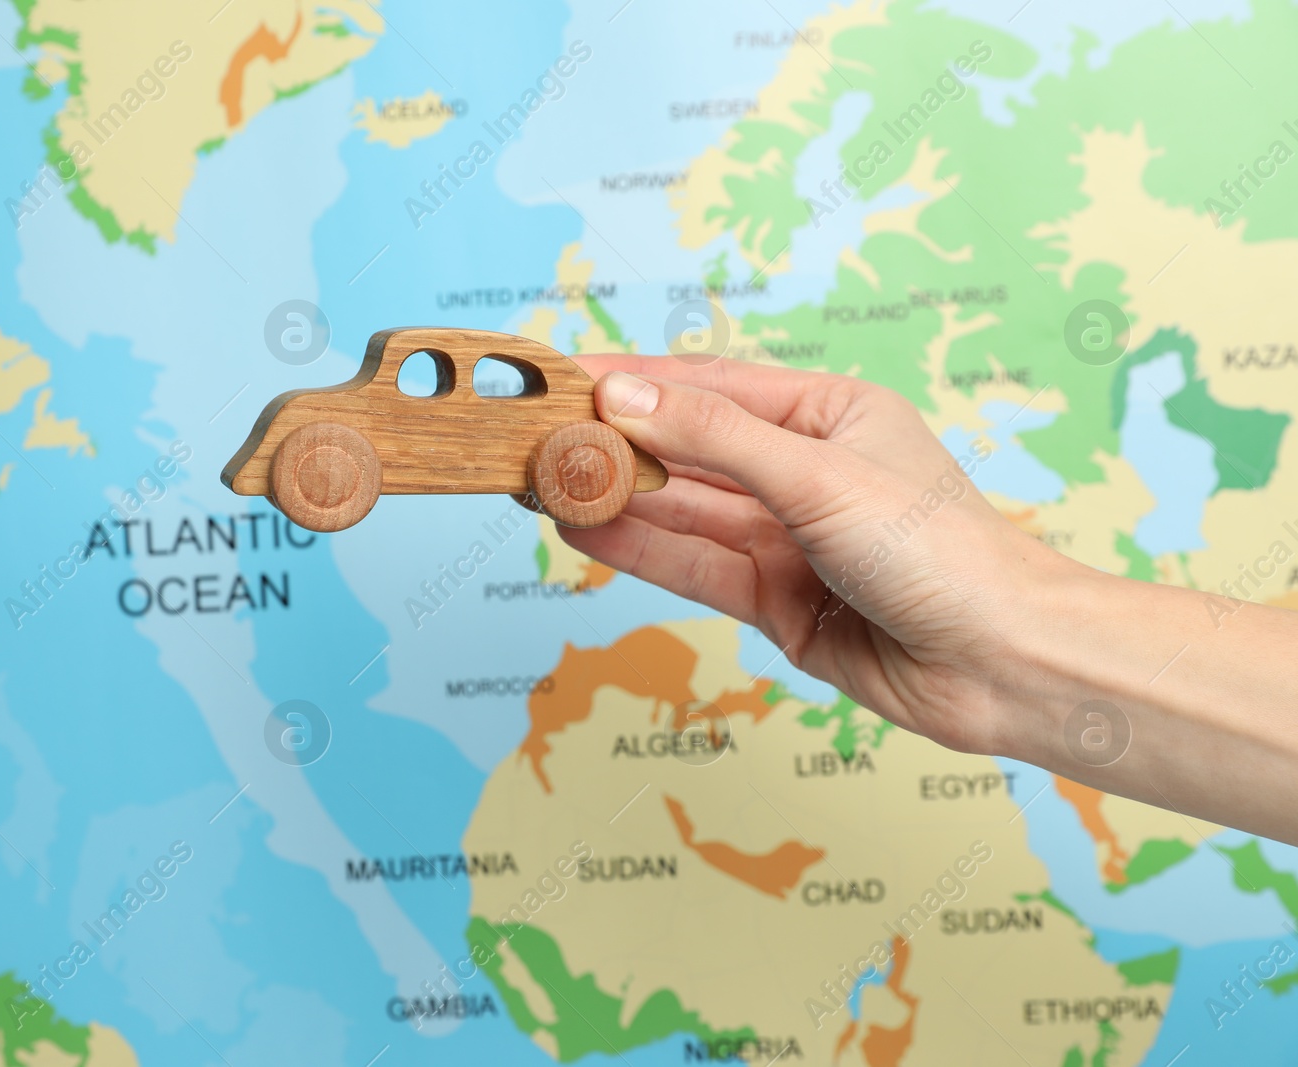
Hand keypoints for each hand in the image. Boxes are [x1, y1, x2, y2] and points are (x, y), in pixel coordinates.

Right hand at [561, 355, 1074, 757]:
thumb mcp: (817, 477)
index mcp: (829, 416)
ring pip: (683, 511)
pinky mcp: (774, 602)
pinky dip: (639, 548)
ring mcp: (787, 540)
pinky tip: (585, 529)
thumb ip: (714, 439)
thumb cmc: (939, 550)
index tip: (568, 377)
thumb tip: (624, 396)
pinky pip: (693, 566)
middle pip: (690, 450)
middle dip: (617, 444)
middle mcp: (803, 473)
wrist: (1000, 666)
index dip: (639, 381)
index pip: (713, 386)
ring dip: (616, 498)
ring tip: (543, 482)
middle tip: (538, 437)